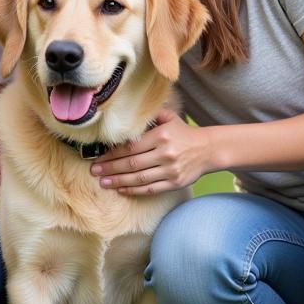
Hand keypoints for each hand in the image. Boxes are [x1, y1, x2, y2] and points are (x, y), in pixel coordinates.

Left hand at [89, 109, 212, 194]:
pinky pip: (150, 189)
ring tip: (103, 182)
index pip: (131, 146)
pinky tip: (121, 189)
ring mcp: (170, 170)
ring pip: (139, 178)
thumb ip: (150, 115)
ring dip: (118, 181)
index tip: (99, 157)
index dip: (113, 153)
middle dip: (110, 168)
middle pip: (132, 163)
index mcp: (161, 136)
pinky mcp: (174, 183)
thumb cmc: (184, 133)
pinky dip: (134, 190)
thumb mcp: (170, 118)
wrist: (208, 149)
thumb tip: (127, 113)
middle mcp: (165, 153)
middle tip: (94, 171)